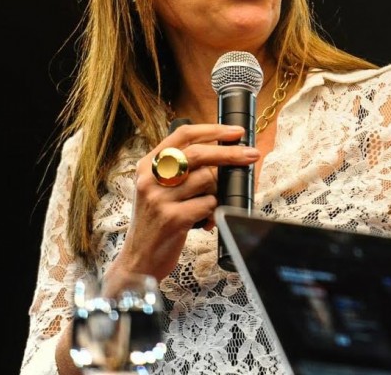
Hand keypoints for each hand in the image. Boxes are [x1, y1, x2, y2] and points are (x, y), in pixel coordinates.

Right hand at [112, 124, 260, 280]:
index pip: (182, 135)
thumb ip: (181, 170)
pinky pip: (208, 204)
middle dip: (230, 153)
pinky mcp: (172, 219)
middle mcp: (150, 179)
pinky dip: (213, 211)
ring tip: (208, 204)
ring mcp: (160, 199)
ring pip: (206, 179)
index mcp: (147, 166)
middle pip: (198, 154)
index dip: (212, 130)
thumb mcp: (159, 190)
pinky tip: (204, 220)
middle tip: (251, 154)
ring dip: (217, 191)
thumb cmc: (157, 222)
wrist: (139, 260)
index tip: (235, 132)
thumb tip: (223, 154)